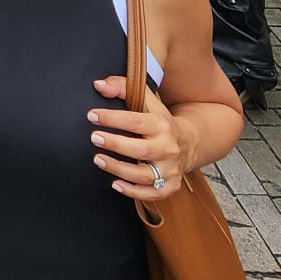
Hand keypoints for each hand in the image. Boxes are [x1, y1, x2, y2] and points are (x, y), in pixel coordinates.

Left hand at [89, 76, 189, 199]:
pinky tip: (115, 183)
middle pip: (141, 150)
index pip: (136, 121)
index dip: (112, 119)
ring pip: (144, 175)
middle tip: (94, 137)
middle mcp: (168, 148)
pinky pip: (151, 193)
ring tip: (98, 159)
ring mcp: (170, 169)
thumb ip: (122, 87)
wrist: (188, 142)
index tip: (92, 115)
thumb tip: (98, 85)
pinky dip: (133, 192)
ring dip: (118, 169)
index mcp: (162, 125)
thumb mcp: (147, 100)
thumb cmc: (159, 121)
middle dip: (116, 144)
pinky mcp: (170, 186)